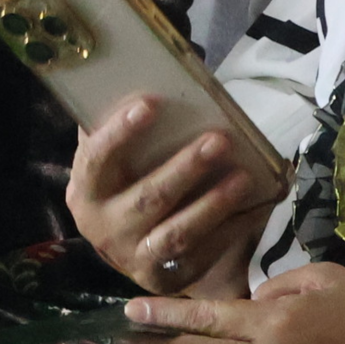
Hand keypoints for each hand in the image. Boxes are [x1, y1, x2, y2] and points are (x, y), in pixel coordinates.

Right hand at [66, 96, 273, 295]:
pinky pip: (205, 253)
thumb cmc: (127, 184)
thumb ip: (122, 124)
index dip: (118, 133)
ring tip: (243, 178)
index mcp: (86, 192)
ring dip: (213, 205)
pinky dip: (234, 229)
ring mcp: (136, 258)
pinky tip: (258, 205)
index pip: (95, 161)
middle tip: (219, 140)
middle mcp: (105, 229)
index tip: (149, 104)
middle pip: (148, 199)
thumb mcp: (116, 159)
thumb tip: (151, 66)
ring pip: (178, 233)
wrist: (130, 245)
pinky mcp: (168, 277)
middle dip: (185, 169)